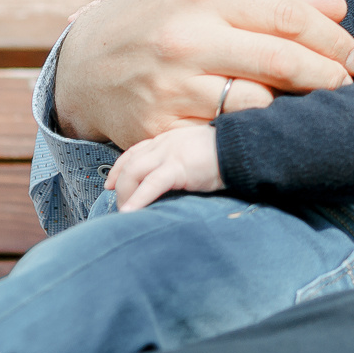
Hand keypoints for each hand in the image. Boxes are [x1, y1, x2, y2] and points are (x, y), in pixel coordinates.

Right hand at [52, 0, 353, 147]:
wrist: (80, 64)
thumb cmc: (156, 20)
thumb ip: (271, 4)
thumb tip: (338, 10)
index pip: (288, 16)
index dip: (332, 38)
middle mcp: (186, 38)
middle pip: (282, 61)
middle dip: (330, 76)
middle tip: (353, 84)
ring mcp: (171, 87)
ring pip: (259, 104)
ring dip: (299, 110)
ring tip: (322, 109)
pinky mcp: (160, 130)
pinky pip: (226, 137)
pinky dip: (256, 136)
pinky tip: (276, 134)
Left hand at [107, 122, 223, 209]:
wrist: (244, 147)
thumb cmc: (226, 155)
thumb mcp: (196, 155)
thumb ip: (180, 164)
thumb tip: (169, 184)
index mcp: (169, 139)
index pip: (135, 152)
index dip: (119, 168)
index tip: (109, 184)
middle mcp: (165, 143)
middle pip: (130, 165)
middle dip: (119, 187)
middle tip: (119, 206)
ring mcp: (170, 153)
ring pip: (134, 173)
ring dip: (125, 195)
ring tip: (124, 213)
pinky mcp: (178, 167)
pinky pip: (151, 184)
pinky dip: (138, 199)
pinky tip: (131, 212)